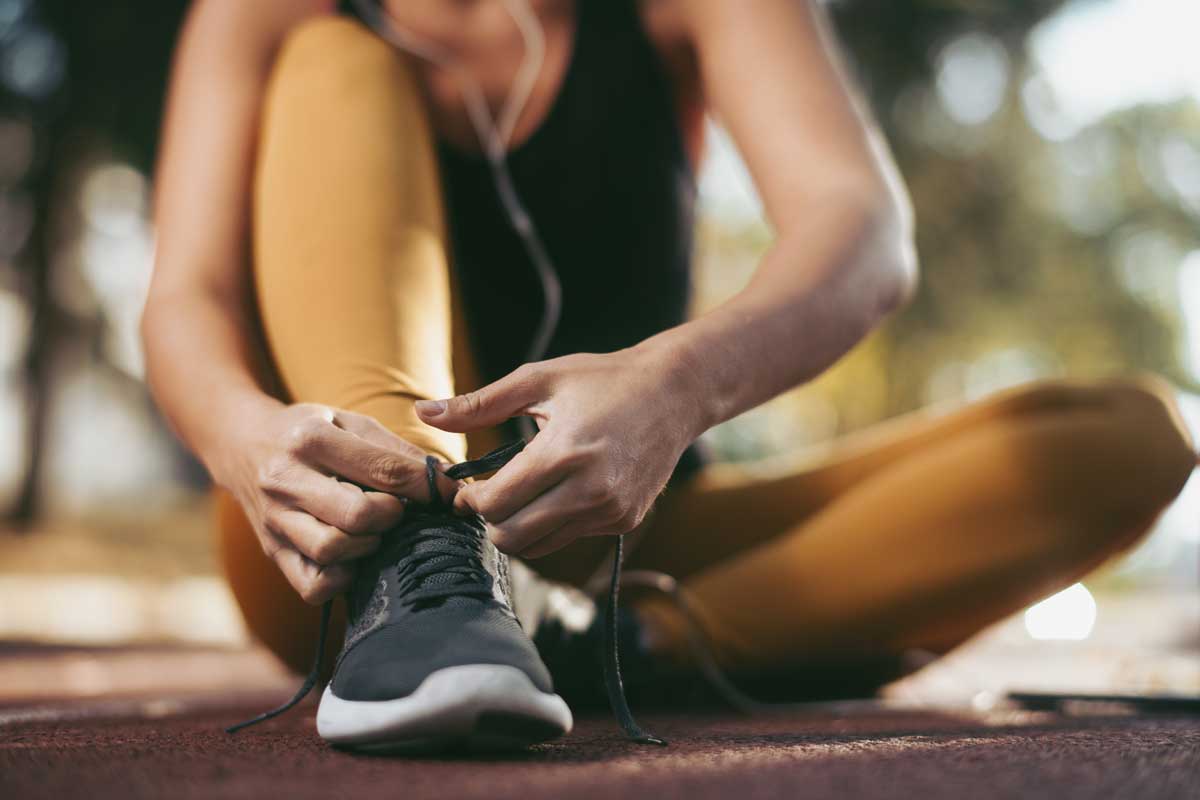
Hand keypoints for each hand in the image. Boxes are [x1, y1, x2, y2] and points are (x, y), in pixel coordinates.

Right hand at [217, 402, 459, 602]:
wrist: (241, 445)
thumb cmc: (308, 432)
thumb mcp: (349, 422)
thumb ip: (396, 450)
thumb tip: (447, 481)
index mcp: (310, 440)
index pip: (383, 471)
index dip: (426, 487)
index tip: (449, 493)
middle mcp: (286, 481)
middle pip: (356, 516)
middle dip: (392, 516)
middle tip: (399, 510)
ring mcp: (274, 521)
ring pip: (331, 551)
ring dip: (367, 545)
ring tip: (373, 532)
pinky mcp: (272, 552)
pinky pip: (312, 585)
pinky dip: (341, 578)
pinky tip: (352, 557)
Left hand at [415, 345, 702, 557]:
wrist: (675, 393)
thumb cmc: (603, 380)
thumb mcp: (539, 379)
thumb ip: (479, 403)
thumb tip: (423, 412)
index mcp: (564, 452)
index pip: (496, 504)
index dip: (470, 501)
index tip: (468, 489)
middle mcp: (590, 490)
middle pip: (513, 537)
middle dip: (490, 522)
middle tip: (488, 497)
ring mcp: (610, 510)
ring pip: (540, 547)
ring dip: (520, 528)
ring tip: (519, 496)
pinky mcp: (624, 521)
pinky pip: (570, 538)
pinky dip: (553, 524)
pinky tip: (556, 494)